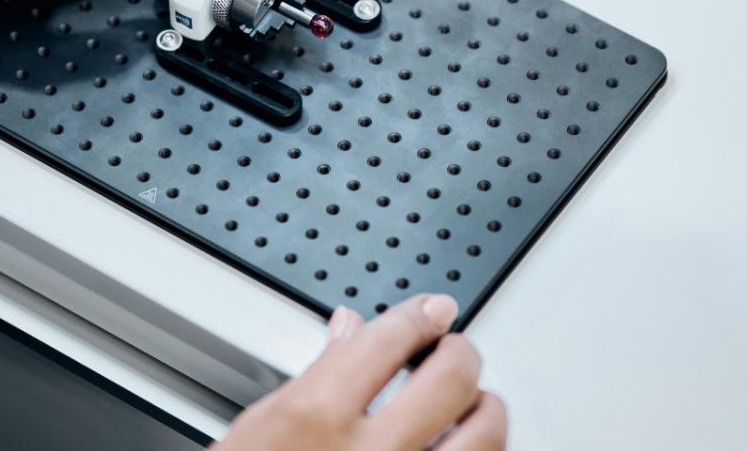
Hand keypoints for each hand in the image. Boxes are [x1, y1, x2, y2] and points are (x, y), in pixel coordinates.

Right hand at [216, 295, 507, 450]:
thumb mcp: (261, 430)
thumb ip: (317, 378)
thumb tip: (350, 331)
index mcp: (316, 418)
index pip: (389, 340)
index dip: (420, 316)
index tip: (433, 312)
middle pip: (452, 378)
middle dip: (461, 354)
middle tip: (455, 352)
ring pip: (486, 435)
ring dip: (484, 411)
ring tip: (472, 406)